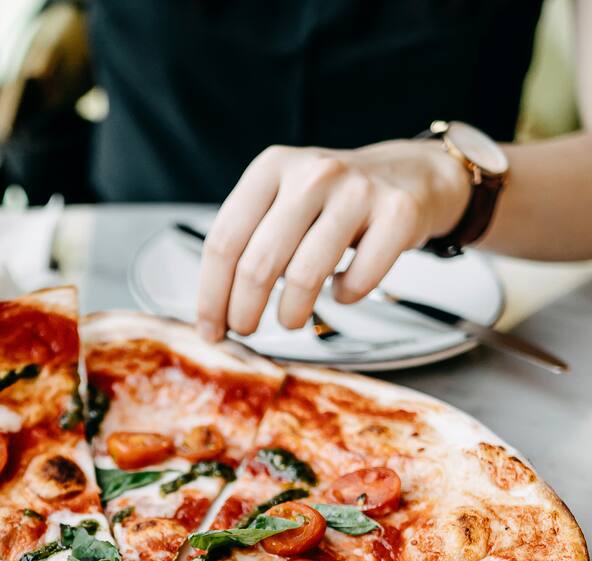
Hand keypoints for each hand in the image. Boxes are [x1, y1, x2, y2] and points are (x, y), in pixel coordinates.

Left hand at [196, 140, 471, 340]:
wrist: (411, 174)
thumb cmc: (332, 202)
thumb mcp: (280, 203)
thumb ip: (246, 243)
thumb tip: (212, 314)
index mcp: (271, 168)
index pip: (223, 243)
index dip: (211, 296)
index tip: (211, 328)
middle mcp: (312, 173)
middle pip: (257, 265)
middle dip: (244, 313)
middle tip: (246, 330)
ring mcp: (357, 190)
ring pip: (304, 277)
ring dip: (290, 314)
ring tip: (290, 319)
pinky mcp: (398, 212)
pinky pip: (358, 280)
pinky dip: (344, 297)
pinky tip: (342, 289)